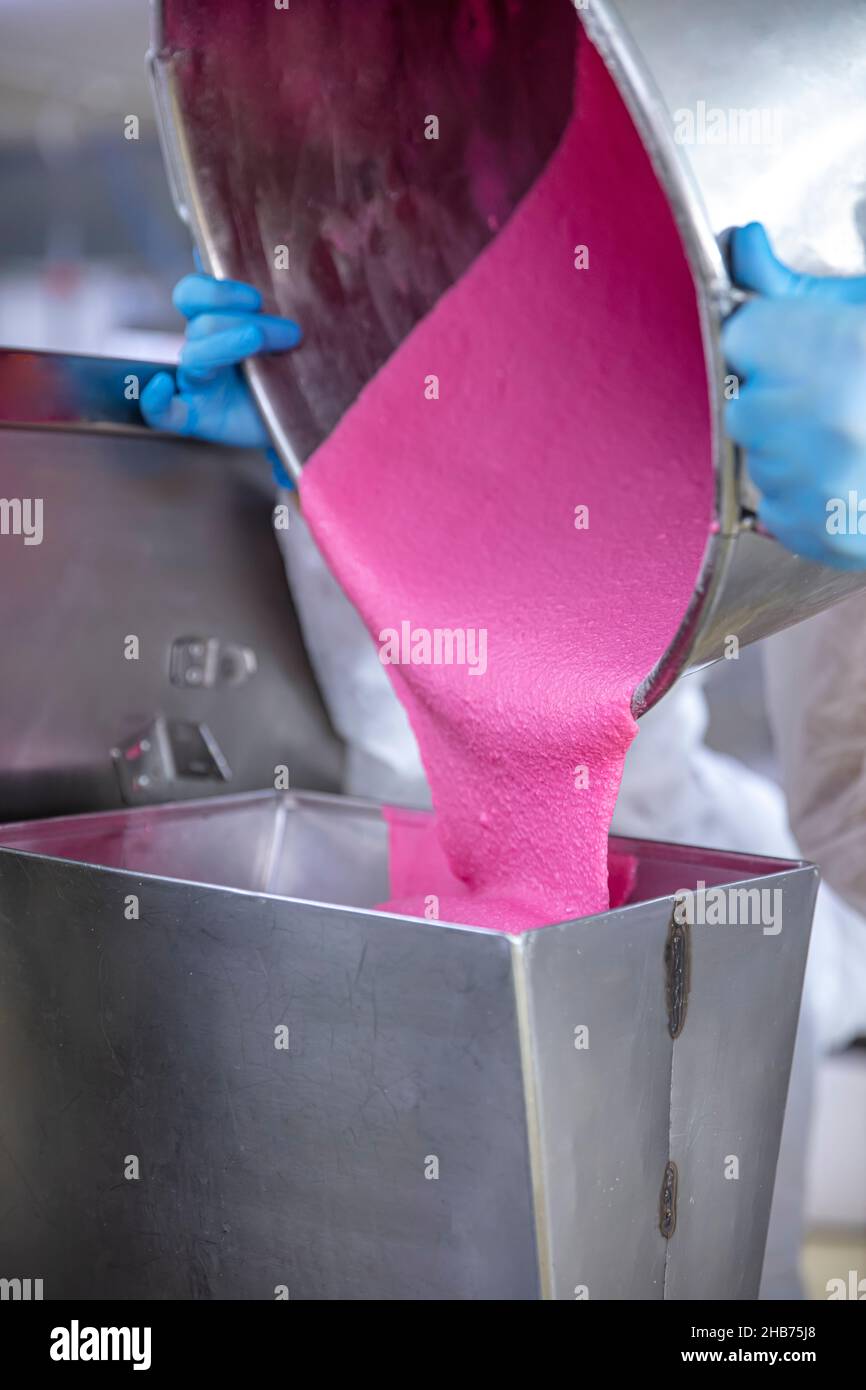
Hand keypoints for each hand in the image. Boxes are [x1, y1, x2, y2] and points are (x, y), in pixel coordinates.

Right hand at [140, 272, 300, 455]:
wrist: (306, 419)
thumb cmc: (294, 372)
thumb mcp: (289, 332)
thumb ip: (275, 297)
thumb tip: (254, 252)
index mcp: (216, 324)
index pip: (193, 294)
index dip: (217, 291)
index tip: (256, 298)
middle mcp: (202, 350)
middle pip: (201, 323)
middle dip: (243, 321)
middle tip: (290, 332)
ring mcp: (196, 385)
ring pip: (193, 356)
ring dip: (228, 345)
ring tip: (264, 343)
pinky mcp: (194, 418)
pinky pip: (161, 412)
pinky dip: (155, 400)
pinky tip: (162, 386)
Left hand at [722, 222, 865, 568]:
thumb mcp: (864, 303)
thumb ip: (793, 285)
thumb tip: (744, 245)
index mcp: (832, 349)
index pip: (741, 337)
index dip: (769, 339)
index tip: (797, 345)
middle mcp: (819, 420)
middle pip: (744, 405)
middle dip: (777, 397)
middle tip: (836, 394)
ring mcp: (818, 483)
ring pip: (759, 460)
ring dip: (790, 448)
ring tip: (851, 436)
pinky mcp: (824, 533)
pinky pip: (777, 509)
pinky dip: (803, 496)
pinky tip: (849, 475)